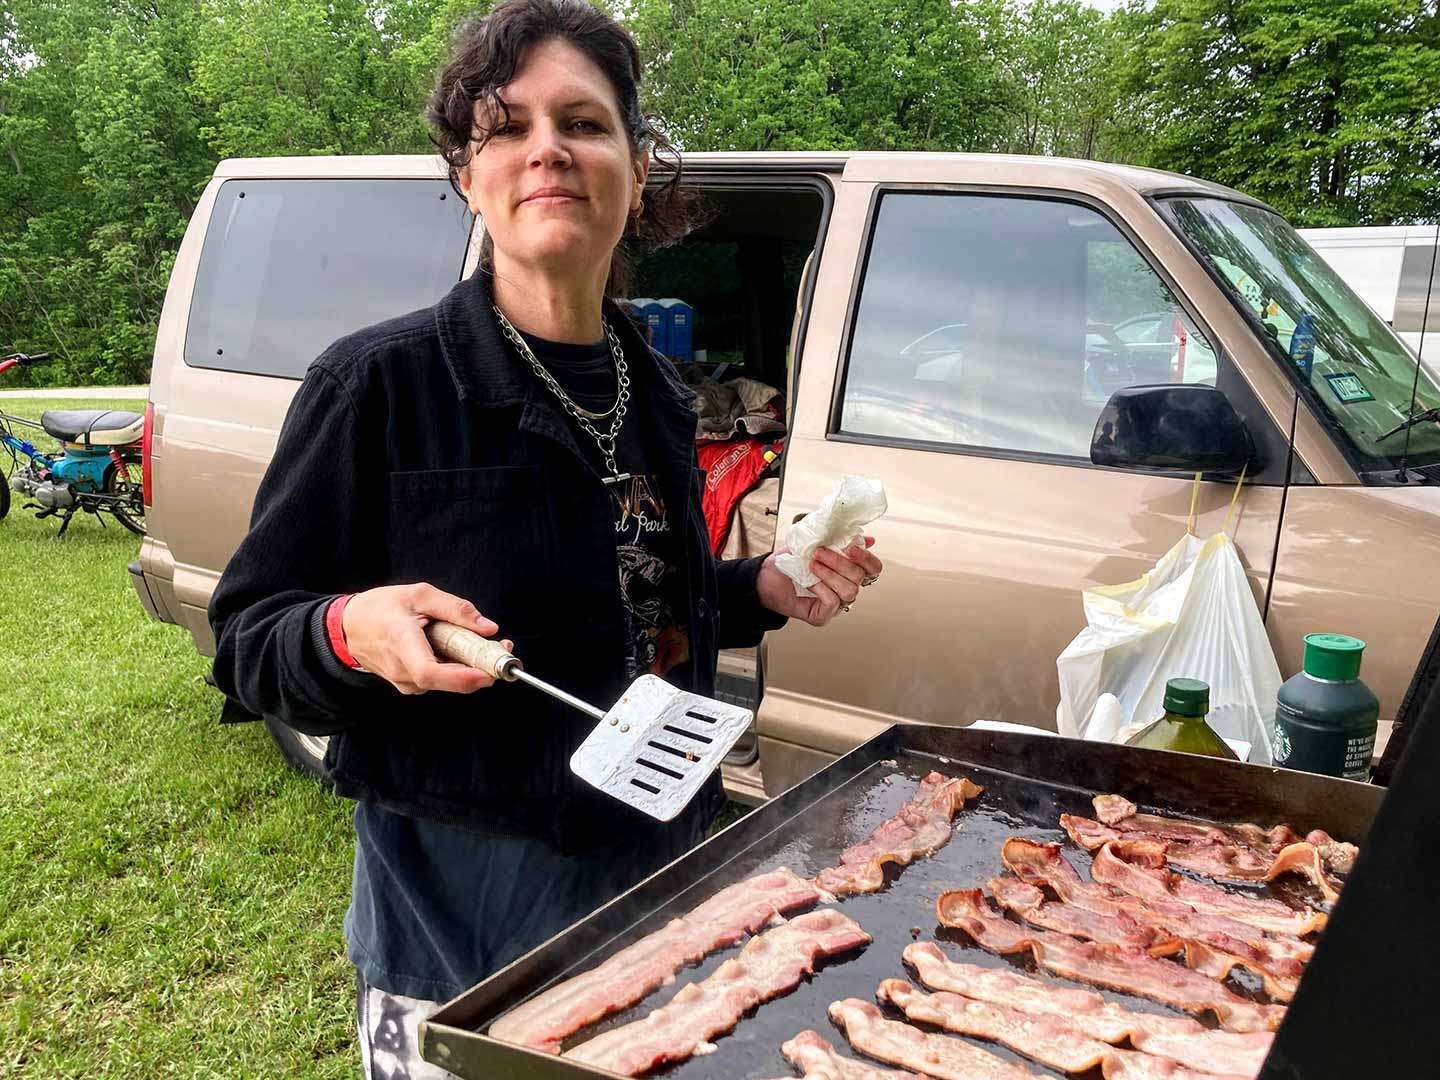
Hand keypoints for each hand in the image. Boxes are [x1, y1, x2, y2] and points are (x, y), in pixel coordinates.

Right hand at [341, 583, 511, 694]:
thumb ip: (455, 609)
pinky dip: (455, 667)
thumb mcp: (419, 594)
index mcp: (401, 642)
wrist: (348, 627)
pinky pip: (440, 680)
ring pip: (447, 682)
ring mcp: (404, 681)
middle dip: (480, 669)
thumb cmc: (381, 608)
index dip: (462, 677)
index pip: (430, 672)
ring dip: (469, 666)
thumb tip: (488, 628)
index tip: (488, 673)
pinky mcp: (409, 684)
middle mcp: (402, 669)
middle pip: (447, 682)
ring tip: (474, 641)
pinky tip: (454, 648)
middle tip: (500, 649)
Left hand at [756, 536, 882, 626]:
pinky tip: (808, 581)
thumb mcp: (814, 541)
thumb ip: (839, 538)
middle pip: (860, 577)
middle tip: (819, 552)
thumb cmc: (791, 560)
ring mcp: (836, 604)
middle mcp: (846, 588)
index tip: (851, 547)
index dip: (867, 558)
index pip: (873, 568)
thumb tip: (868, 539)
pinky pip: (832, 602)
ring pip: (849, 590)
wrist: (766, 576)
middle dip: (839, 562)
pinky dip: (820, 588)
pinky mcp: (822, 616)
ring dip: (830, 574)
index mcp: (849, 571)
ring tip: (812, 565)